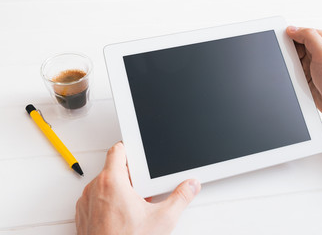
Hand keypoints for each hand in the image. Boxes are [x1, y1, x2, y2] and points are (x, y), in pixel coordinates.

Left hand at [76, 142, 200, 234]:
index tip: (137, 153)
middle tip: (143, 188)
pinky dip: (108, 202)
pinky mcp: (83, 214)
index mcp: (112, 182)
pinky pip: (96, 199)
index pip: (117, 151)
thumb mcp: (162, 219)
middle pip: (113, 169)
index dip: (129, 148)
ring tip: (134, 205)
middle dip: (130, 176)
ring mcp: (86, 202)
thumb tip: (190, 186)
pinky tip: (123, 215)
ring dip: (119, 189)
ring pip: (104, 184)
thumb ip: (180, 197)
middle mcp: (95, 189)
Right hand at [286, 26, 321, 133]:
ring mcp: (311, 65)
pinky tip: (296, 80)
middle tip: (292, 62)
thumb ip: (309, 38)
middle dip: (288, 54)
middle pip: (293, 46)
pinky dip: (289, 76)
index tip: (283, 44)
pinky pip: (291, 73)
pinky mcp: (305, 77)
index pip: (300, 32)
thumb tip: (292, 29)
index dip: (289, 37)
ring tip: (298, 74)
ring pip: (290, 60)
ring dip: (289, 67)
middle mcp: (317, 52)